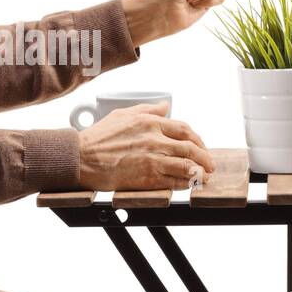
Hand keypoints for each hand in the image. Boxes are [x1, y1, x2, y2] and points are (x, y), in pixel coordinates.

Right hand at [77, 102, 214, 190]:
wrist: (82, 157)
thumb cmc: (98, 137)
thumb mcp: (123, 114)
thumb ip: (147, 109)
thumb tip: (165, 106)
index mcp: (150, 122)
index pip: (184, 129)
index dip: (197, 139)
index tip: (201, 147)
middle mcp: (154, 139)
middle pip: (190, 148)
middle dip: (205, 157)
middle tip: (210, 165)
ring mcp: (152, 159)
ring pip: (187, 165)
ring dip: (200, 172)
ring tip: (205, 177)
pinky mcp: (147, 178)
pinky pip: (174, 182)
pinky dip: (185, 184)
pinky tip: (189, 185)